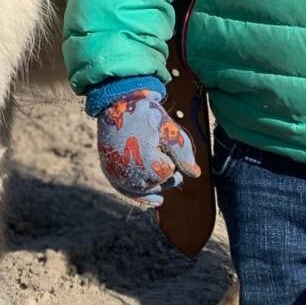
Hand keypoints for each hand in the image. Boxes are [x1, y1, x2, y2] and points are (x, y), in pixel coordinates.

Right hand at [96, 88, 199, 209]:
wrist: (118, 103)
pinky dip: (140, 196)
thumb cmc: (146, 115)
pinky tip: (156, 201)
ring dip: (153, 185)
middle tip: (160, 152)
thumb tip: (195, 174)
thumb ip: (183, 153)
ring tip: (162, 177)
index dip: (171, 160)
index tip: (163, 142)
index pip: (170, 173)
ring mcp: (119, 175)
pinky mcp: (110, 172)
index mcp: (149, 165)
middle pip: (157, 184)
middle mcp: (132, 175)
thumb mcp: (170, 130)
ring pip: (142, 190)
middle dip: (164, 174)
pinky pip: (126, 190)